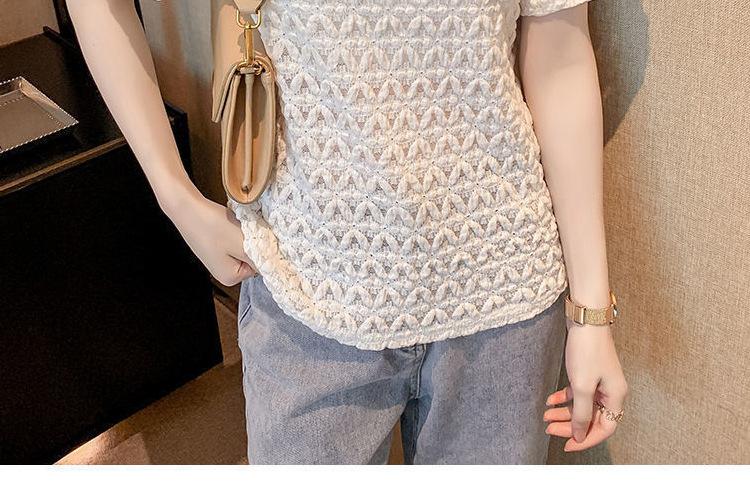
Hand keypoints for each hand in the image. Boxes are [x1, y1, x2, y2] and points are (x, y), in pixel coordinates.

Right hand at [162, 188, 256, 286]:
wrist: (187, 207)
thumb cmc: (213, 226)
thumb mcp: (242, 244)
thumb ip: (261, 257)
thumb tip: (276, 266)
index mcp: (231, 278)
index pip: (260, 267)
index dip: (262, 250)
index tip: (256, 237)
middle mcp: (224, 274)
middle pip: (252, 258)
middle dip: (252, 243)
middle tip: (243, 230)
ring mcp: (219, 260)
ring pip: (244, 247)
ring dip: (244, 236)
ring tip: (233, 227)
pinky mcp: (216, 247)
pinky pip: (235, 241)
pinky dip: (235, 231)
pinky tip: (227, 224)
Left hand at [544, 323, 627, 451]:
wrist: (586, 318)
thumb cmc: (587, 350)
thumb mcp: (582, 386)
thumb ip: (581, 413)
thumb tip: (579, 434)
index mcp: (616, 396)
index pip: (605, 428)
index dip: (586, 439)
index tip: (568, 445)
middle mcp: (610, 390)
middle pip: (591, 418)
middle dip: (570, 426)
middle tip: (550, 430)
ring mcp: (599, 380)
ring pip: (582, 405)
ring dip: (563, 412)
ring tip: (545, 417)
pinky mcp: (588, 371)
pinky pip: (577, 392)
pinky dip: (563, 398)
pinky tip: (549, 400)